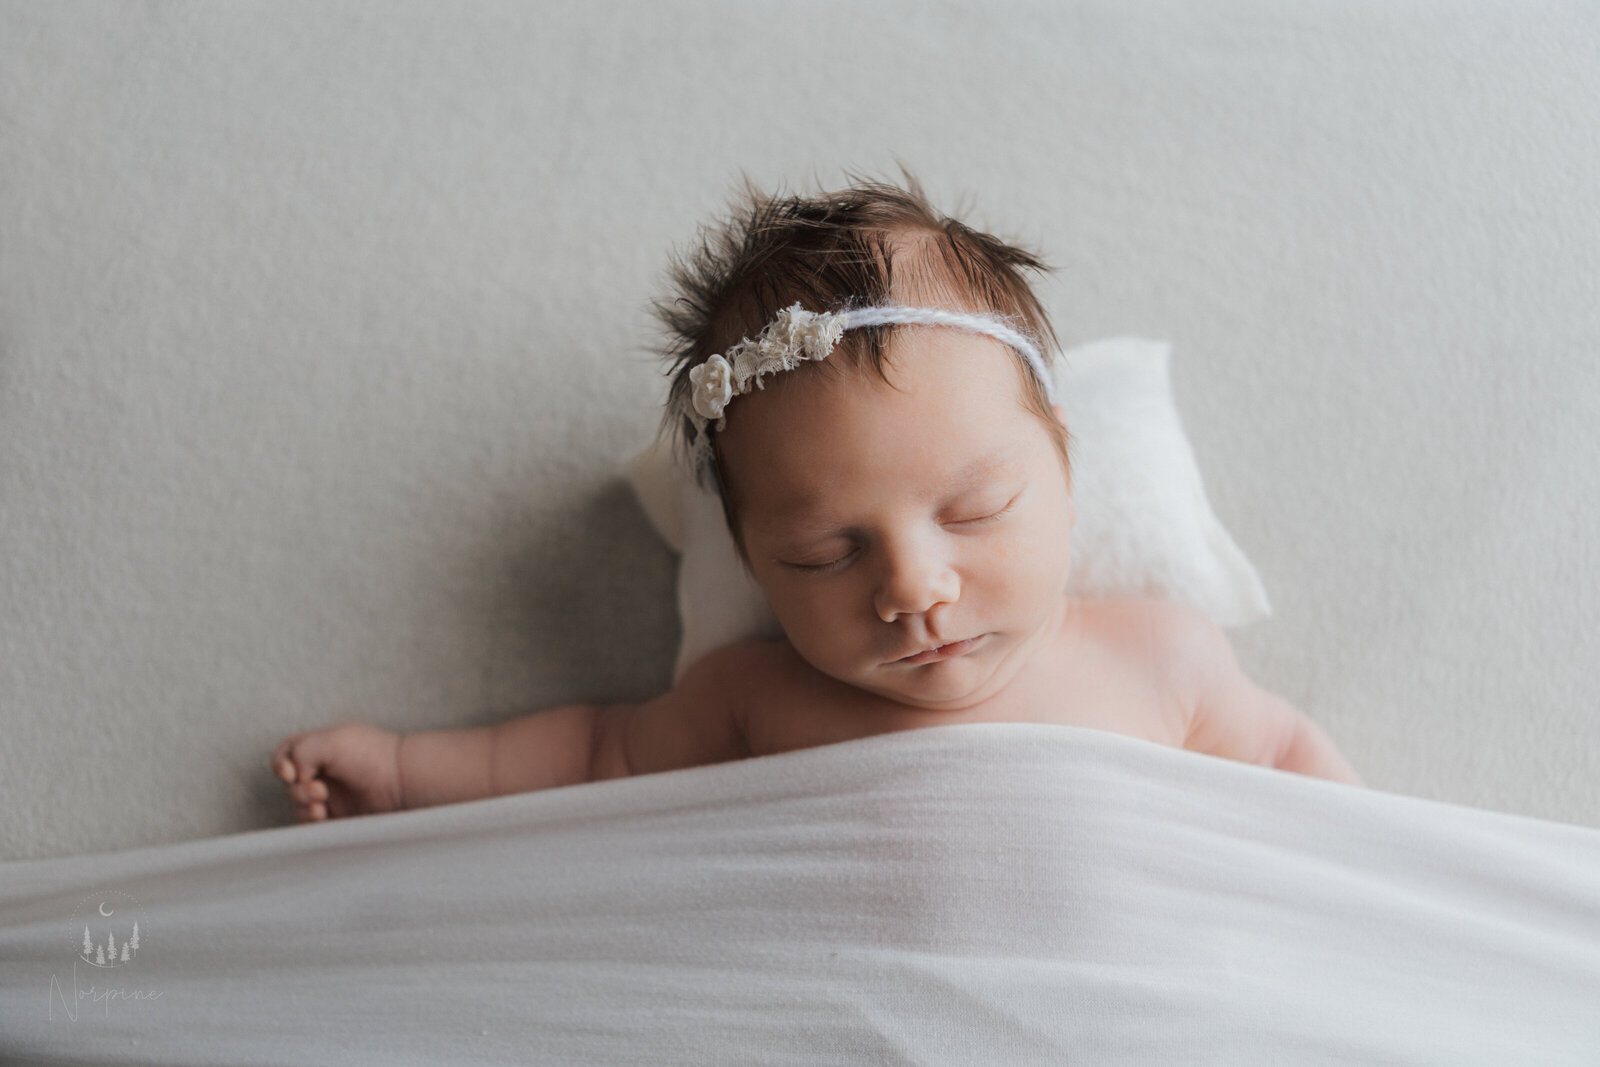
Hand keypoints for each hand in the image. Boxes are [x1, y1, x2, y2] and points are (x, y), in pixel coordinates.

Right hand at [271, 723, 404, 821]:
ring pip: (296, 804)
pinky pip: (309, 822)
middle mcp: (321, 770)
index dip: (280, 765)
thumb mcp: (331, 741)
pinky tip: (323, 816)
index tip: (291, 772)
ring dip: (303, 805)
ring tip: (323, 806)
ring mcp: (327, 794)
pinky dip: (310, 820)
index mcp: (319, 747)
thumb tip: (293, 776)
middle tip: (321, 790)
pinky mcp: (335, 815)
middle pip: (288, 783)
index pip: (285, 755)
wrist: (399, 782)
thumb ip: (300, 751)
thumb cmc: (369, 756)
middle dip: (298, 789)